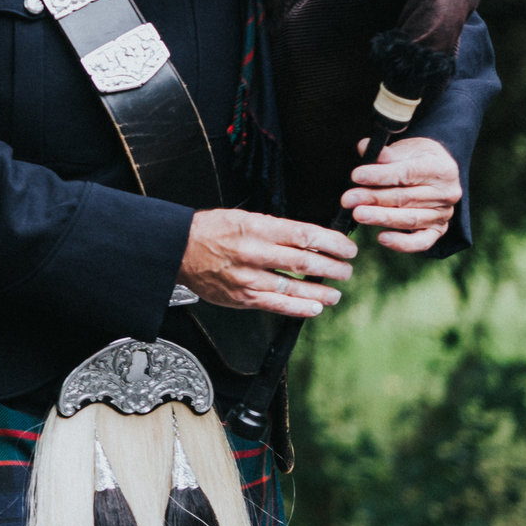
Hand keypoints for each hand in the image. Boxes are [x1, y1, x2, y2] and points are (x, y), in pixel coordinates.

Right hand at [179, 209, 355, 317]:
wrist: (178, 249)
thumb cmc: (210, 231)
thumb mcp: (243, 217)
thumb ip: (275, 229)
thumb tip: (310, 239)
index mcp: (256, 227)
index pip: (305, 234)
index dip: (332, 243)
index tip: (347, 248)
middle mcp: (254, 252)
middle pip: (305, 261)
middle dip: (333, 267)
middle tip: (346, 269)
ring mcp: (248, 277)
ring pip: (294, 287)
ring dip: (322, 291)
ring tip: (336, 292)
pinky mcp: (242, 297)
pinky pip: (277, 305)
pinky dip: (300, 308)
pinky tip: (315, 307)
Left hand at [341, 136, 460, 252]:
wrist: (436, 170)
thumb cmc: (416, 158)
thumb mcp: (405, 148)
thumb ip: (385, 152)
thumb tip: (363, 147)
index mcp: (441, 169)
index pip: (407, 173)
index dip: (380, 175)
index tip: (356, 176)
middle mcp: (447, 193)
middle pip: (405, 198)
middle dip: (373, 198)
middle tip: (348, 199)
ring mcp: (443, 214)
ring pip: (410, 219)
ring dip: (381, 218)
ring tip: (358, 214)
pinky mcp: (438, 230)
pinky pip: (421, 242)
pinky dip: (402, 243)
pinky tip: (381, 238)